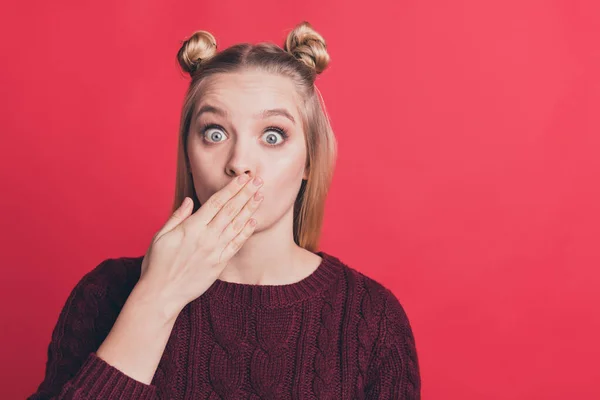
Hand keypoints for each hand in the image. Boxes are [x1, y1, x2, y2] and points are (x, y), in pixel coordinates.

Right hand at [138, 173, 263, 317]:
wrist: (161, 294)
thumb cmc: (157, 264)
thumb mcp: (160, 236)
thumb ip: (177, 217)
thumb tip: (190, 201)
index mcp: (191, 227)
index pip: (216, 202)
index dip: (231, 188)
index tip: (243, 178)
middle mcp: (206, 237)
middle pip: (230, 210)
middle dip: (245, 193)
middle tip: (258, 180)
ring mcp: (215, 251)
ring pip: (237, 225)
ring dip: (250, 208)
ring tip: (260, 195)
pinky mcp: (219, 264)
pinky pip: (236, 244)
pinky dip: (246, 231)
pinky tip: (253, 220)